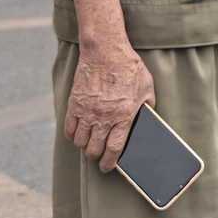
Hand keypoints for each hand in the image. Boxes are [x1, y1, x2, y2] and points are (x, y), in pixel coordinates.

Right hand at [65, 41, 154, 172]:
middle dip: (96, 156)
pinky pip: (69, 129)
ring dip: (85, 146)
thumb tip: (148, 121)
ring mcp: (87, 111)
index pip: (114, 149)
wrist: (105, 50)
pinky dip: (73, 135)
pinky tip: (78, 133)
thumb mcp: (147, 86)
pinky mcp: (74, 103)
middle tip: (99, 154)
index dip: (109, 163)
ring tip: (90, 142)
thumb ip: (148, 106)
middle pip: (95, 149)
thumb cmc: (129, 67)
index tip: (107, 167)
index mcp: (124, 114)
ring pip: (81, 142)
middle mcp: (104, 116)